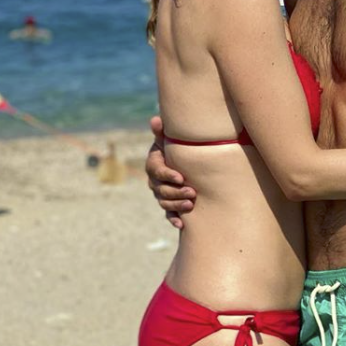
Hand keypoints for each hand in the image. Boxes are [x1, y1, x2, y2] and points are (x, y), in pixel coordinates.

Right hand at [146, 115, 195, 229]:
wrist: (184, 160)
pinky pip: (168, 214)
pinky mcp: (169, 203)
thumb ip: (163, 131)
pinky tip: (181, 224)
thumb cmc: (177, 146)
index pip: (157, 171)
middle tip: (192, 191)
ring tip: (191, 204)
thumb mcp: (170, 138)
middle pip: (161, 190)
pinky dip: (173, 219)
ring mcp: (161, 193)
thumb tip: (156, 120)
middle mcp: (155, 181)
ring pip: (165, 202)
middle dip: (176, 192)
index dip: (167, 174)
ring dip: (177, 205)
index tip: (180, 177)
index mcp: (154, 164)